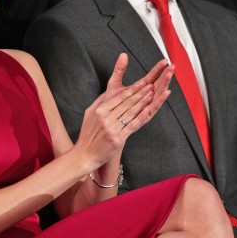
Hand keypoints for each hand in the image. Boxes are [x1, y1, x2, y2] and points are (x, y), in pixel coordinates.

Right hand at [75, 55, 172, 169]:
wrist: (85, 155)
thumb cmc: (88, 135)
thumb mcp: (89, 114)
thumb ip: (100, 102)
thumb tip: (110, 91)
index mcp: (99, 110)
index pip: (119, 97)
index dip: (132, 89)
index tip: (142, 83)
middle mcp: (105, 118)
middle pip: (126, 103)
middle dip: (140, 93)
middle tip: (151, 85)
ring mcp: (111, 129)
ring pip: (130, 113)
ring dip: (142, 103)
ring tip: (152, 95)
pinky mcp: (117, 139)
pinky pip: (131, 126)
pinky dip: (140, 118)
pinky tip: (148, 111)